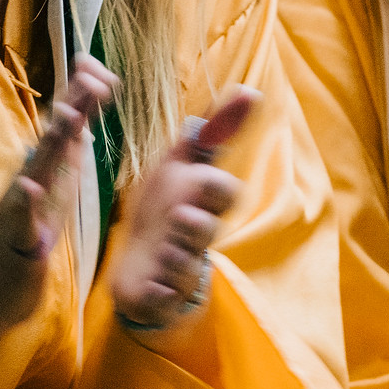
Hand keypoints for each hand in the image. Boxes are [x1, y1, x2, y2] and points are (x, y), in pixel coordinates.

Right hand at [0, 56, 118, 353]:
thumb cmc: (21, 236)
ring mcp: (19, 211)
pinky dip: (24, 205)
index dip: (84, 97)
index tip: (99, 66)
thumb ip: (66, 149)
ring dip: (51, 144)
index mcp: (48, 171)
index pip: (68, 126)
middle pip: (54, 137)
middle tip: (93, 75)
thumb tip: (80, 108)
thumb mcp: (54, 188)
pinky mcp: (13, 244)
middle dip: (74, 105)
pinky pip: (19, 224)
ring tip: (68, 116)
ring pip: (36, 172)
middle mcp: (32, 182)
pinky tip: (29, 187)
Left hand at [102, 86, 258, 336]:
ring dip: (182, 248)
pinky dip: (164, 288)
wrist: (138, 265)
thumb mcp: (177, 165)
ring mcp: (184, 264)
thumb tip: (250, 92)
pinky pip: (170, 295)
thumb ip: (208, 132)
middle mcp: (198, 231)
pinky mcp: (166, 294)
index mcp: (201, 201)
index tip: (206, 168)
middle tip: (184, 208)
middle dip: (204, 213)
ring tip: (168, 240)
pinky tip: (156, 282)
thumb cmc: (162, 209)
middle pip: (214, 224)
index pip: (224, 188)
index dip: (218, 180)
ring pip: (193, 260)